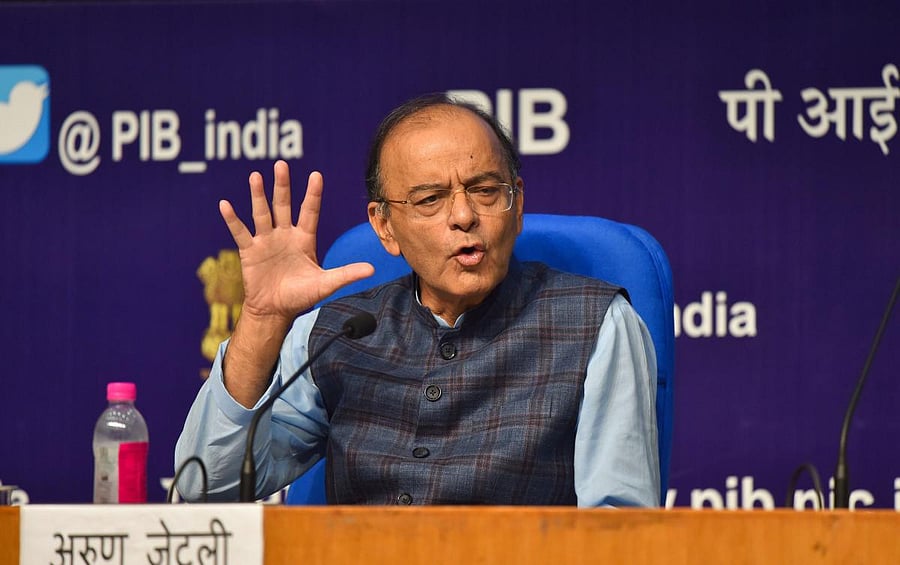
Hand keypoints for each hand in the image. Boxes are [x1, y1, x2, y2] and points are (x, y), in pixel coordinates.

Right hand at [219, 160, 374, 323]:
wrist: (275, 311)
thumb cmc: (301, 296)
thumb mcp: (326, 284)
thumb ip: (346, 274)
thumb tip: (373, 269)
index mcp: (304, 239)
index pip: (310, 211)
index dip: (313, 194)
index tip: (316, 175)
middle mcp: (285, 235)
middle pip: (283, 205)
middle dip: (283, 185)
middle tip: (281, 164)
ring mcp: (266, 241)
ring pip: (262, 213)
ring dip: (258, 195)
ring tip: (255, 176)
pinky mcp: (250, 251)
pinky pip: (239, 232)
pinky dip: (232, 219)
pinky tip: (225, 205)